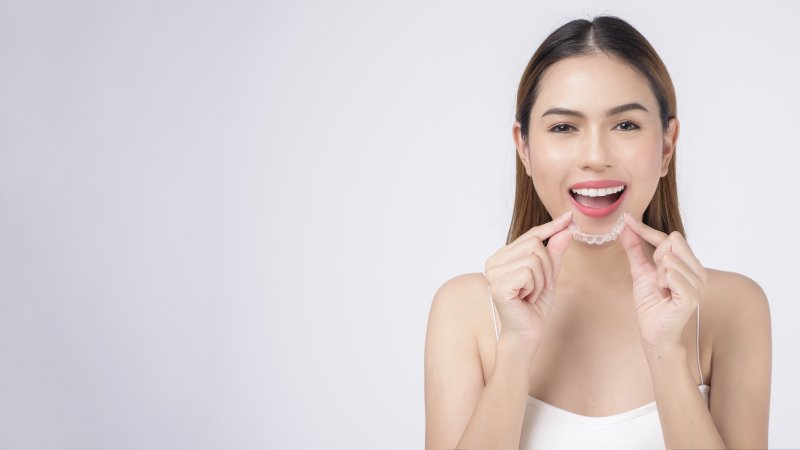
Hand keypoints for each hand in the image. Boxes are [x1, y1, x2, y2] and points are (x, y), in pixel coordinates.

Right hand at [483, 211, 573, 348]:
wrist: (527, 333)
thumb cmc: (534, 306)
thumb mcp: (549, 275)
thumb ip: (555, 252)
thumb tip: (566, 228)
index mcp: (502, 257)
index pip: (530, 235)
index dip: (551, 227)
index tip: (569, 217)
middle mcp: (493, 262)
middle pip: (535, 245)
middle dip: (547, 268)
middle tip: (539, 288)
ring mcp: (493, 273)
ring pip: (534, 259)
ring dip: (541, 280)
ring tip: (531, 294)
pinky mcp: (499, 285)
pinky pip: (529, 273)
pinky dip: (535, 288)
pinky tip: (526, 299)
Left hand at [620, 213, 707, 357]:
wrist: (653, 332)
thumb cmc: (651, 304)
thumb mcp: (640, 271)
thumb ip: (635, 249)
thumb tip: (625, 227)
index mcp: (688, 264)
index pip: (669, 237)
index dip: (645, 229)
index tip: (626, 219)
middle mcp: (697, 271)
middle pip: (673, 240)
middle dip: (656, 256)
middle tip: (656, 277)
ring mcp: (698, 283)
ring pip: (670, 258)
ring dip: (657, 274)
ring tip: (662, 289)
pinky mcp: (692, 296)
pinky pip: (672, 275)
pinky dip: (661, 282)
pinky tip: (664, 294)